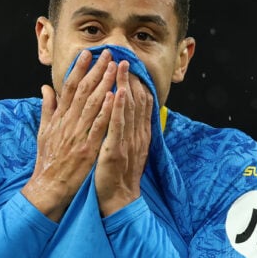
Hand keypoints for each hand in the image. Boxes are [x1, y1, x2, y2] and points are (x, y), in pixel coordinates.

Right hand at [22, 49, 117, 221]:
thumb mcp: (43, 131)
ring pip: (92, 104)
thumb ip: (47, 108)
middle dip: (96, 70)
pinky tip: (115, 96)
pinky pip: (99, 126)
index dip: (79, 69)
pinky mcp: (88, 148)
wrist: (48, 186)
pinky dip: (106, 111)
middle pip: (83, 91)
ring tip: (115, 68)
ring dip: (104, 84)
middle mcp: (68, 122)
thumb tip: (46, 88)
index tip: (88, 53)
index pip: (70, 87)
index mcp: (59, 117)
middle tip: (108, 54)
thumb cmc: (47, 160)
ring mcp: (78, 135)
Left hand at [95, 61, 152, 216]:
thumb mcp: (124, 149)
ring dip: (124, 86)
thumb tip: (122, 114)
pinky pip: (118, 125)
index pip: (140, 103)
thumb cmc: (116, 176)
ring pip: (128, 109)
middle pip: (136, 101)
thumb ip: (124, 130)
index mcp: (138, 134)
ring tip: (120, 65)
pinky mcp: (116, 150)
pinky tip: (116, 92)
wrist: (118, 200)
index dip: (135, 83)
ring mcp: (128, 142)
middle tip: (124, 56)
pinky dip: (118, 108)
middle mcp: (137, 135)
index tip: (129, 65)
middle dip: (130, 78)